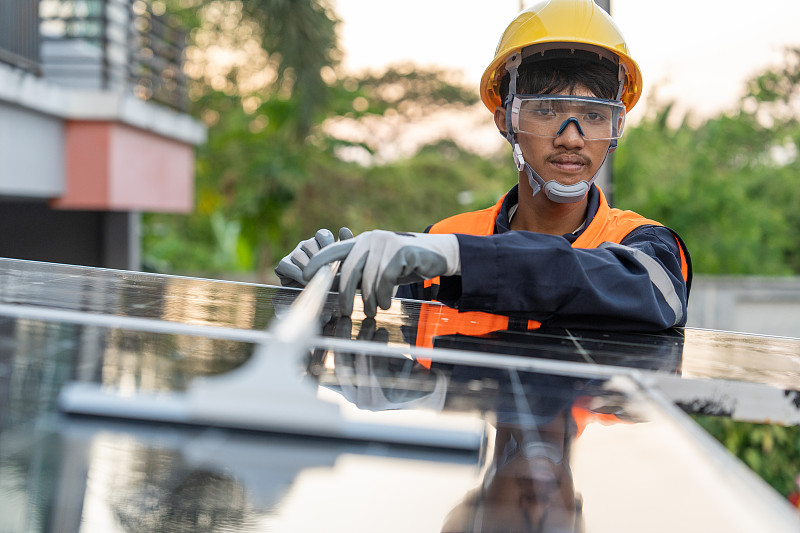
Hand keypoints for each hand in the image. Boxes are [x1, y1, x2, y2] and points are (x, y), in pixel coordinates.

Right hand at [274, 227, 352, 287]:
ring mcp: (294, 254)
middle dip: (318, 260)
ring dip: (308, 269)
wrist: (315, 301)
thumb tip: (344, 229)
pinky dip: (297, 275)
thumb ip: (344, 247)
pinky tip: (305, 282)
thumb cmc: (332, 281)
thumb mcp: (341, 265)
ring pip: (299, 256)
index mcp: (320, 243)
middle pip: (310, 245)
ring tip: (316, 279)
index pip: (322, 234)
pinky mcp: (283, 264)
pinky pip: (288, 266)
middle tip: (324, 272)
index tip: (332, 257)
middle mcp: (306, 245)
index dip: (327, 244)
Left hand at [304, 230, 460, 316]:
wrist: (437, 254)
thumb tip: (336, 290)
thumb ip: (360, 273)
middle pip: (348, 270)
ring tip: (374, 310)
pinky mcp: (400, 251)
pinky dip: (385, 296)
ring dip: (369, 300)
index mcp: (361, 242)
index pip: (333, 250)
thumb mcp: (378, 268)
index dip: (317, 262)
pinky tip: (388, 302)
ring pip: (368, 279)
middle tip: (345, 313)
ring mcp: (385, 243)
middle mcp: (370, 239)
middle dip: (345, 295)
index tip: (304, 275)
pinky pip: (385, 280)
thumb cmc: (404, 265)